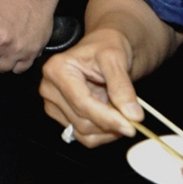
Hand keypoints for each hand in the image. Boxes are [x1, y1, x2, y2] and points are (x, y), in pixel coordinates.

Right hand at [38, 27, 141, 146]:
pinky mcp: (60, 116)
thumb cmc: (106, 47)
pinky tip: (112, 120)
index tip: (132, 126)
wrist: (104, 50)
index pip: (82, 104)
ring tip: (122, 115)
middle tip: (133, 119)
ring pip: (82, 133)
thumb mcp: (116, 59)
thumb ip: (122, 87)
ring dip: (107, 131)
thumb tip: (133, 115)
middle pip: (82, 122)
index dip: (108, 118)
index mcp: (57, 70)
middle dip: (110, 124)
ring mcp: (53, 104)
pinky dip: (102, 134)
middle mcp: (49, 88)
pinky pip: (83, 136)